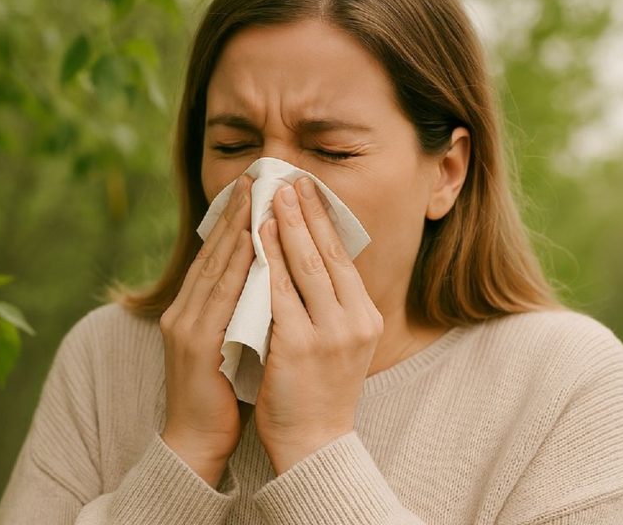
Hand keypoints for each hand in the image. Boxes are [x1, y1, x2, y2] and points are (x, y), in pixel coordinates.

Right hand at [159, 174, 253, 486]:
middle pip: (211, 252)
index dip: (232, 221)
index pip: (214, 256)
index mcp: (191, 310)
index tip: (253, 190)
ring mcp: (185, 325)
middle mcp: (182, 311)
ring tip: (255, 198)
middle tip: (255, 177)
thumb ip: (239, 310)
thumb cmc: (220, 394)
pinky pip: (219, 297)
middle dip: (234, 214)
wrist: (197, 441)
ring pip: (214, 267)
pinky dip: (235, 266)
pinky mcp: (194, 344)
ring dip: (236, 230)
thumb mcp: (229, 342)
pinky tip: (252, 243)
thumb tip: (267, 278)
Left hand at [255, 176, 383, 474]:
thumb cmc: (319, 393)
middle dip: (307, 212)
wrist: (313, 444)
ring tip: (272, 196)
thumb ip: (332, 305)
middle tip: (289, 179)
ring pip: (305, 266)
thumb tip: (315, 261)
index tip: (309, 191)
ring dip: (287, 226)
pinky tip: (257, 236)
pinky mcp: (299, 345)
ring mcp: (329, 333)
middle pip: (328, 253)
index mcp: (366, 317)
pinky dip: (268, 259)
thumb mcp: (341, 344)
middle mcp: (354, 321)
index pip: (344, 258)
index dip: (324, 221)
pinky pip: (279, 292)